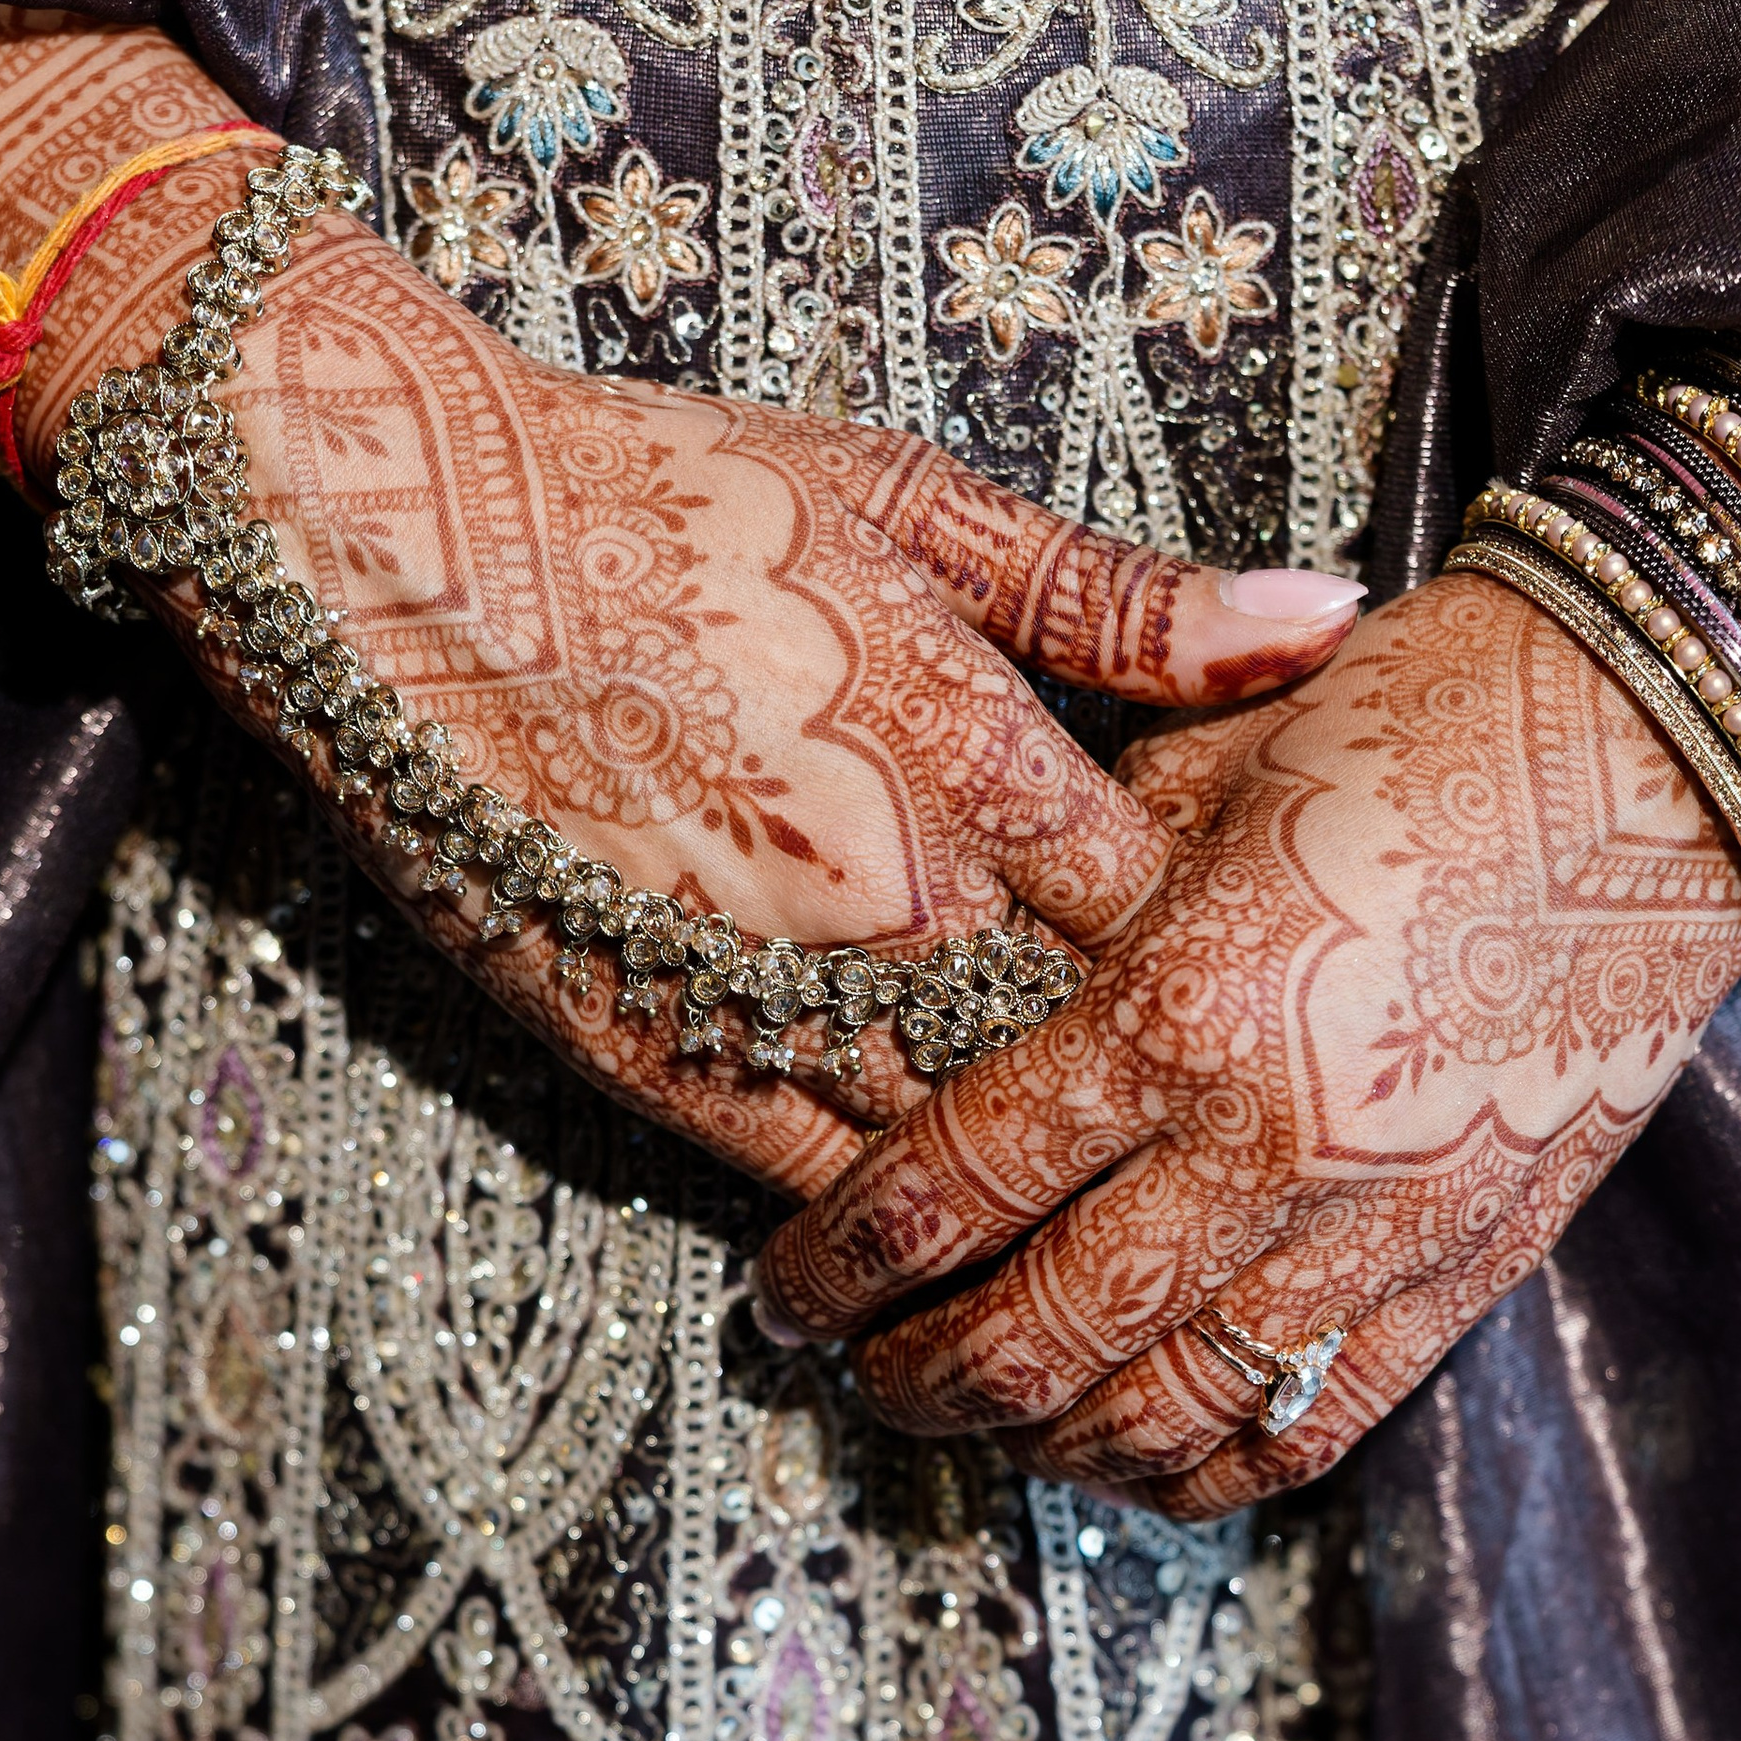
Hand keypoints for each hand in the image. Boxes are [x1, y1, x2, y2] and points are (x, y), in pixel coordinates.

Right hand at [0, 10, 1363, 1193]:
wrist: (406, 548)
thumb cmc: (660, 500)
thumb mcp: (917, 505)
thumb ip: (1129, 601)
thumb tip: (1333, 618)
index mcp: (986, 764)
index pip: (1184, 923)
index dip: (1236, 962)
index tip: (1270, 975)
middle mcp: (904, 912)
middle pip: (1098, 1064)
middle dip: (1161, 1100)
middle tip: (1215, 1127)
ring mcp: (787, 1005)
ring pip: (974, 1155)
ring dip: (1041, 1187)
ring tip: (1106, 1212)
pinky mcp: (674, 1070)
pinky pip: (832, 1196)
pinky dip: (906, 1225)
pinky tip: (954, 1239)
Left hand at [756, 575, 1740, 1507]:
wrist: (1666, 753)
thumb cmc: (1428, 725)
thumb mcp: (1209, 776)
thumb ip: (1078, 903)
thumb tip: (964, 993)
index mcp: (1180, 1011)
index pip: (956, 1187)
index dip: (847, 1264)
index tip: (790, 1292)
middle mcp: (1264, 1151)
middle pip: (1037, 1337)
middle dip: (922, 1375)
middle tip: (865, 1373)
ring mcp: (1370, 1231)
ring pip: (1160, 1415)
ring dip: (1047, 1441)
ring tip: (990, 1420)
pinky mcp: (1460, 1273)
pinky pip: (1304, 1429)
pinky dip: (1202, 1470)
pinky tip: (1140, 1458)